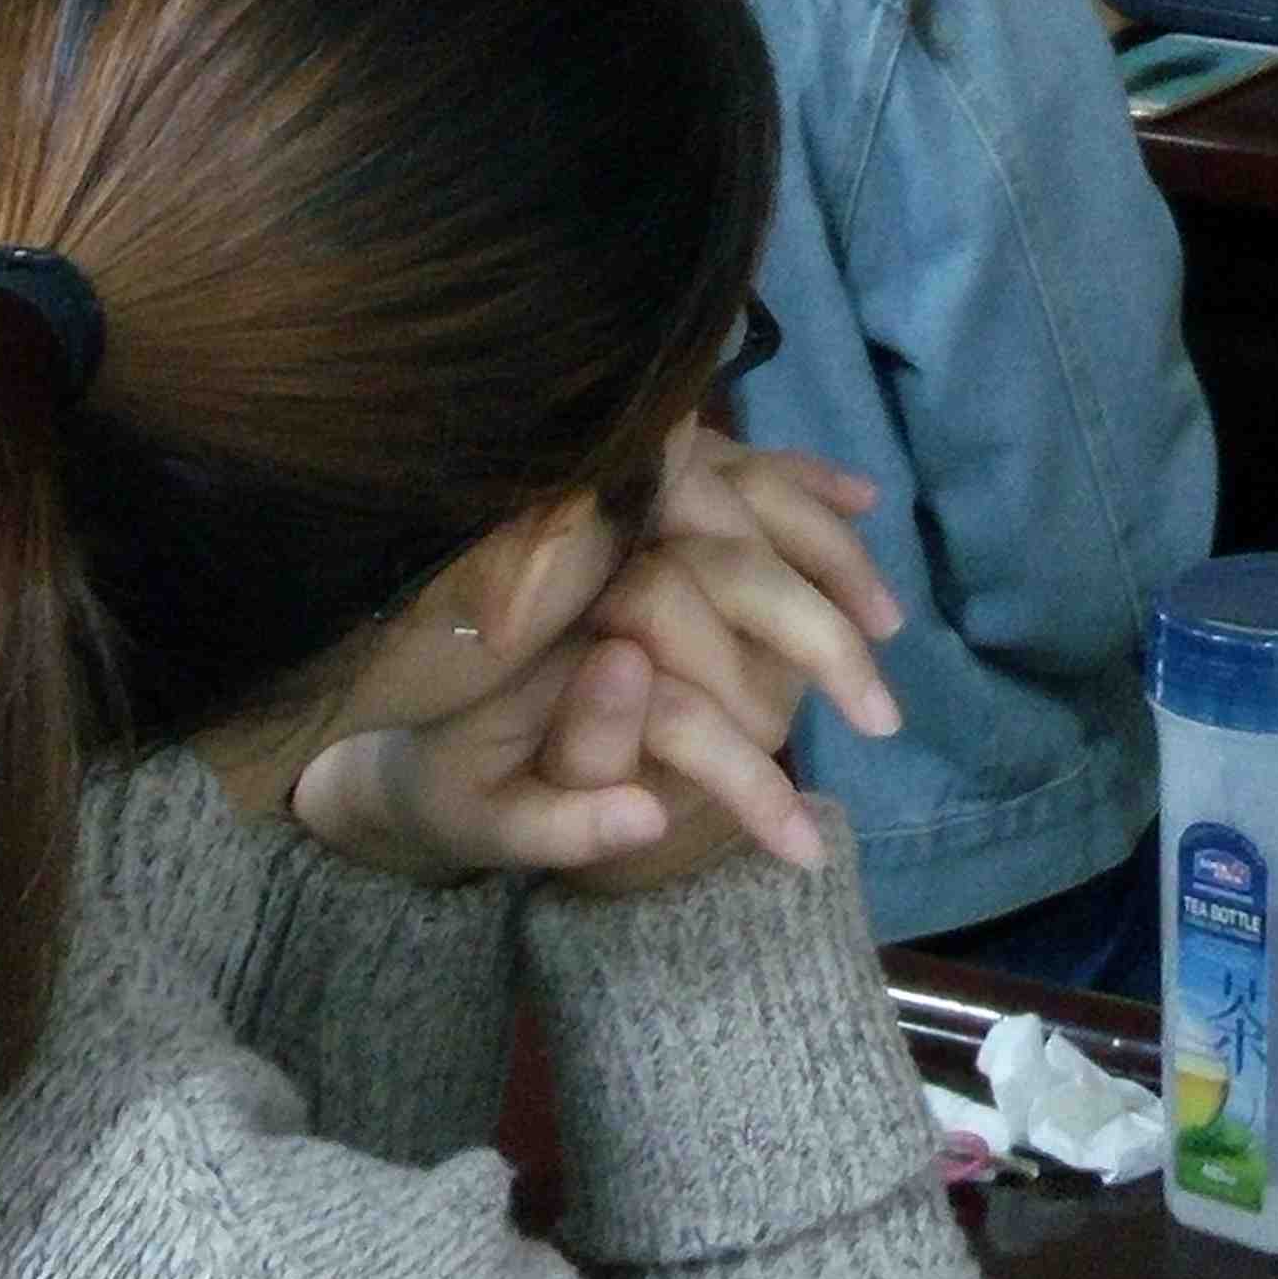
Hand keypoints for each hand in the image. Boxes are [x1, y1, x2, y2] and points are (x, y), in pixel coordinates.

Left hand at [289, 437, 911, 898]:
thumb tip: (655, 820)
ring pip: (739, 483)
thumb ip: (562, 818)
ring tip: (888, 621)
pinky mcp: (631, 480)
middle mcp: (579, 532)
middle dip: (816, 630)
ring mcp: (609, 493)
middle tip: (883, 714)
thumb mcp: (480, 815)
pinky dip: (796, 477)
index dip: (738, 734)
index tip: (798, 814)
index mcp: (540, 607)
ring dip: (822, 546)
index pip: (667, 635)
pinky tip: (861, 498)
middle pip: (722, 548)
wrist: (389, 691)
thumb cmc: (445, 763)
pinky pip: (729, 458)